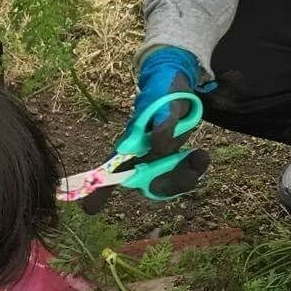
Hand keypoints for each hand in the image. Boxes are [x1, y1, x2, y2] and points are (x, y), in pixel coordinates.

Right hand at [113, 45, 207, 199]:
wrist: (176, 82)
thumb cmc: (163, 89)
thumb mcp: (163, 99)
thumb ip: (162, 120)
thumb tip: (158, 143)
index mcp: (130, 143)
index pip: (113, 169)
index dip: (101, 191)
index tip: (89, 208)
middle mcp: (141, 155)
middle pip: (149, 184)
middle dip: (171, 182)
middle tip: (191, 165)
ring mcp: (158, 158)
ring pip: (169, 180)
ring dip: (187, 174)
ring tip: (200, 155)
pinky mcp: (173, 156)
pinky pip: (183, 170)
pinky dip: (194, 165)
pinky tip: (201, 154)